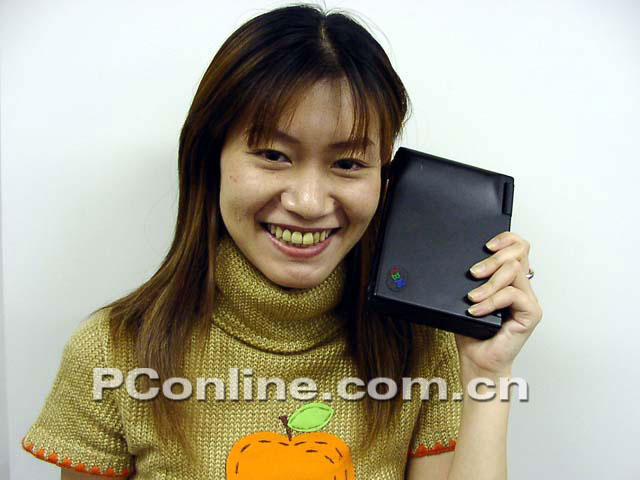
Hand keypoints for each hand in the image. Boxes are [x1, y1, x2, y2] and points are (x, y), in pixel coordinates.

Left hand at [454, 231, 542, 377]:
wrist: (478, 361)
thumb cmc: (472, 332)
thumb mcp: (467, 298)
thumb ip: (473, 280)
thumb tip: (463, 262)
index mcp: (510, 281)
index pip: (519, 248)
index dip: (506, 239)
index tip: (486, 245)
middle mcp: (522, 288)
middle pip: (518, 253)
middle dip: (492, 259)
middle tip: (473, 273)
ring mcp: (528, 300)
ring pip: (514, 271)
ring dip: (489, 283)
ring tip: (472, 298)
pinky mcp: (531, 314)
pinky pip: (512, 294)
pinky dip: (491, 301)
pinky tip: (476, 310)